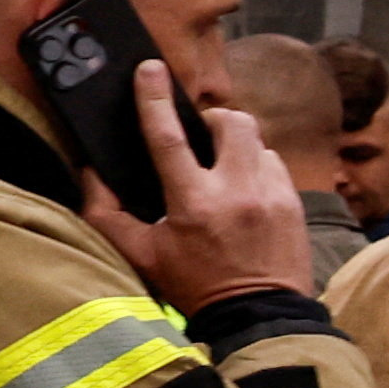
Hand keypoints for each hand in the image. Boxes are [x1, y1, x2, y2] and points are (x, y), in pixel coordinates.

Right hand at [78, 74, 314, 316]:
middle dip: (214, 119)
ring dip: (237, 146)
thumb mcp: (141, 254)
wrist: (260, 318)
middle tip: (200, 135)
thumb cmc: (197, 288)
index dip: (154, 98)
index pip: (169, 136)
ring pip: (258, 142)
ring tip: (222, 168)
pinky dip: (259, 167)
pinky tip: (246, 189)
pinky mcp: (296, 205)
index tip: (149, 69)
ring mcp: (274, 196)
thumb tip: (91, 172)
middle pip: (232, 122)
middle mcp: (238, 192)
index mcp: (194, 202)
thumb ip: (108, 212)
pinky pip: (276, 166)